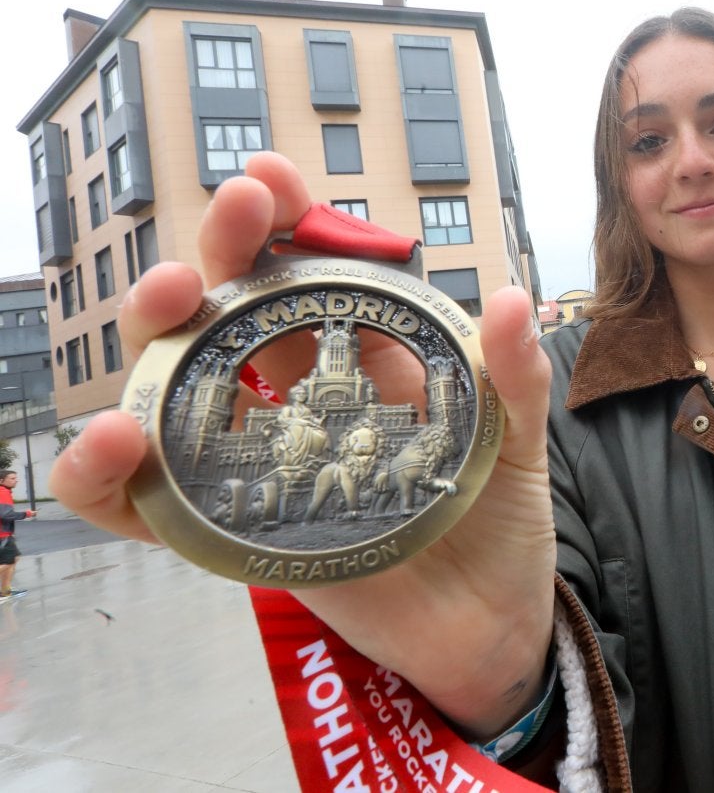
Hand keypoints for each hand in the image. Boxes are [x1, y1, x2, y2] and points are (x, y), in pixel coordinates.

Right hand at [48, 152, 556, 735]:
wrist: (488, 622)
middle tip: (231, 216)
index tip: (269, 179)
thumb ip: (515, 376)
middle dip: (219, 249)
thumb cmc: (496, 517)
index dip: (281, 222)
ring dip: (153, 334)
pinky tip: (110, 443)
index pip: (307, 273)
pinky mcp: (231, 531)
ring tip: (163, 303)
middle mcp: (297, 398)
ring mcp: (256, 459)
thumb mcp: (519, 440)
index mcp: (361, 359)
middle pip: (231, 308)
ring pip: (175, 383)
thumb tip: (509, 299)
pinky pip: (147, 502)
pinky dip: (106, 473)